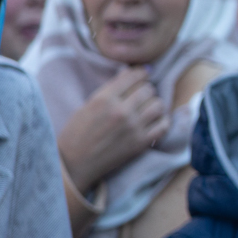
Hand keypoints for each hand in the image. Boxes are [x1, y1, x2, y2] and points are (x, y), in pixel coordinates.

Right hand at [58, 68, 167, 190]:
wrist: (73, 164)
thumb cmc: (75, 134)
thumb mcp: (87, 106)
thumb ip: (110, 90)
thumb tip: (130, 72)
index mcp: (104, 99)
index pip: (134, 76)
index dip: (141, 73)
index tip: (144, 74)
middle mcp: (121, 111)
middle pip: (148, 89)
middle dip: (146, 90)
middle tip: (141, 96)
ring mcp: (133, 127)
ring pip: (158, 105)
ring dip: (154, 105)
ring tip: (147, 109)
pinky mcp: (140, 143)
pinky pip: (164, 125)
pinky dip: (162, 121)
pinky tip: (154, 121)